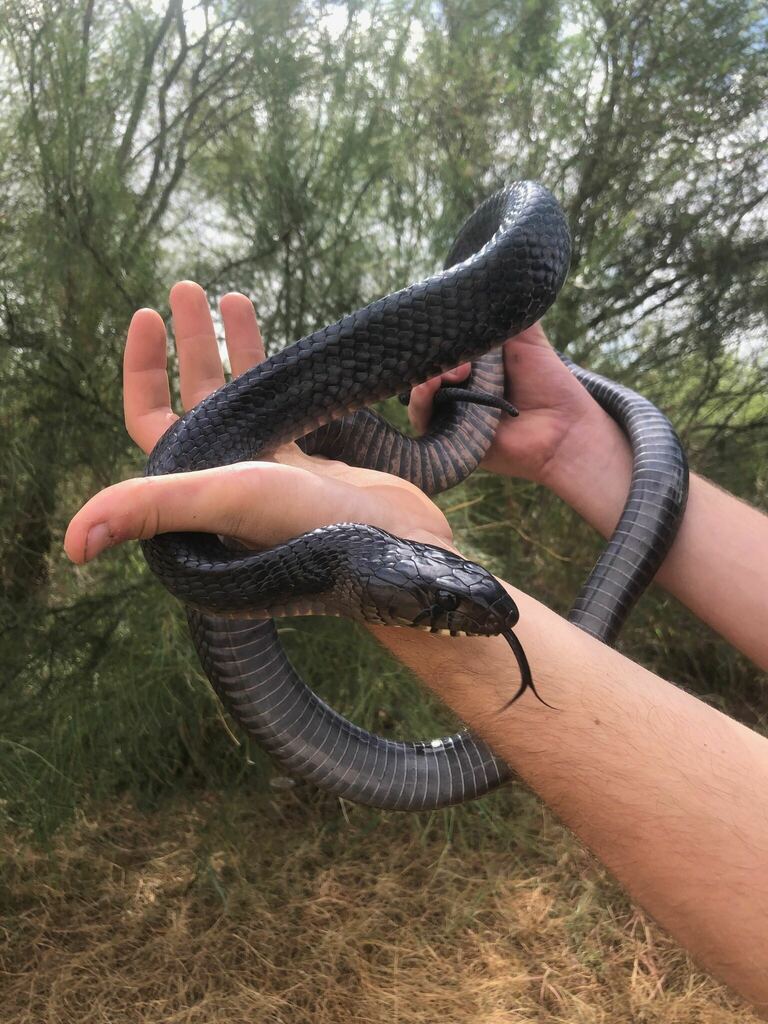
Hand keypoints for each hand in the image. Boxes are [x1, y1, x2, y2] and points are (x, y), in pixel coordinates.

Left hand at [64, 282, 452, 563]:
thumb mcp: (226, 503)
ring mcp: (268, 473)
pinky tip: (283, 345)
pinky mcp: (308, 467)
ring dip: (233, 348)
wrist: (398, 551)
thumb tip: (71, 545)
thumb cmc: (312, 530)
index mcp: (196, 489)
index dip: (141, 371)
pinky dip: (276, 371)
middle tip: (187, 287)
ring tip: (232, 294)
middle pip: (194, 399)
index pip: (151, 421)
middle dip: (188, 343)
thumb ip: (151, 506)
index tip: (146, 315)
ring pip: (240, 398)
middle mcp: (225, 481)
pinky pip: (281, 408)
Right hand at [408, 322, 630, 492]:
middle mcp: (457, 388)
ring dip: (424, 380)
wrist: (566, 429)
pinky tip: (431, 389)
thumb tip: (497, 271)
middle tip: (458, 362)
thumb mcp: (527, 338)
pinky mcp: (448, 440)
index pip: (439, 344)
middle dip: (432, 357)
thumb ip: (507, 311)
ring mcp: (450, 414)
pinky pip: (422, 421)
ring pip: (418, 393)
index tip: (444, 325)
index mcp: (473, 364)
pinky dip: (421, 404)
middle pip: (424, 367)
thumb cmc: (550, 385)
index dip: (436, 334)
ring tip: (448, 375)